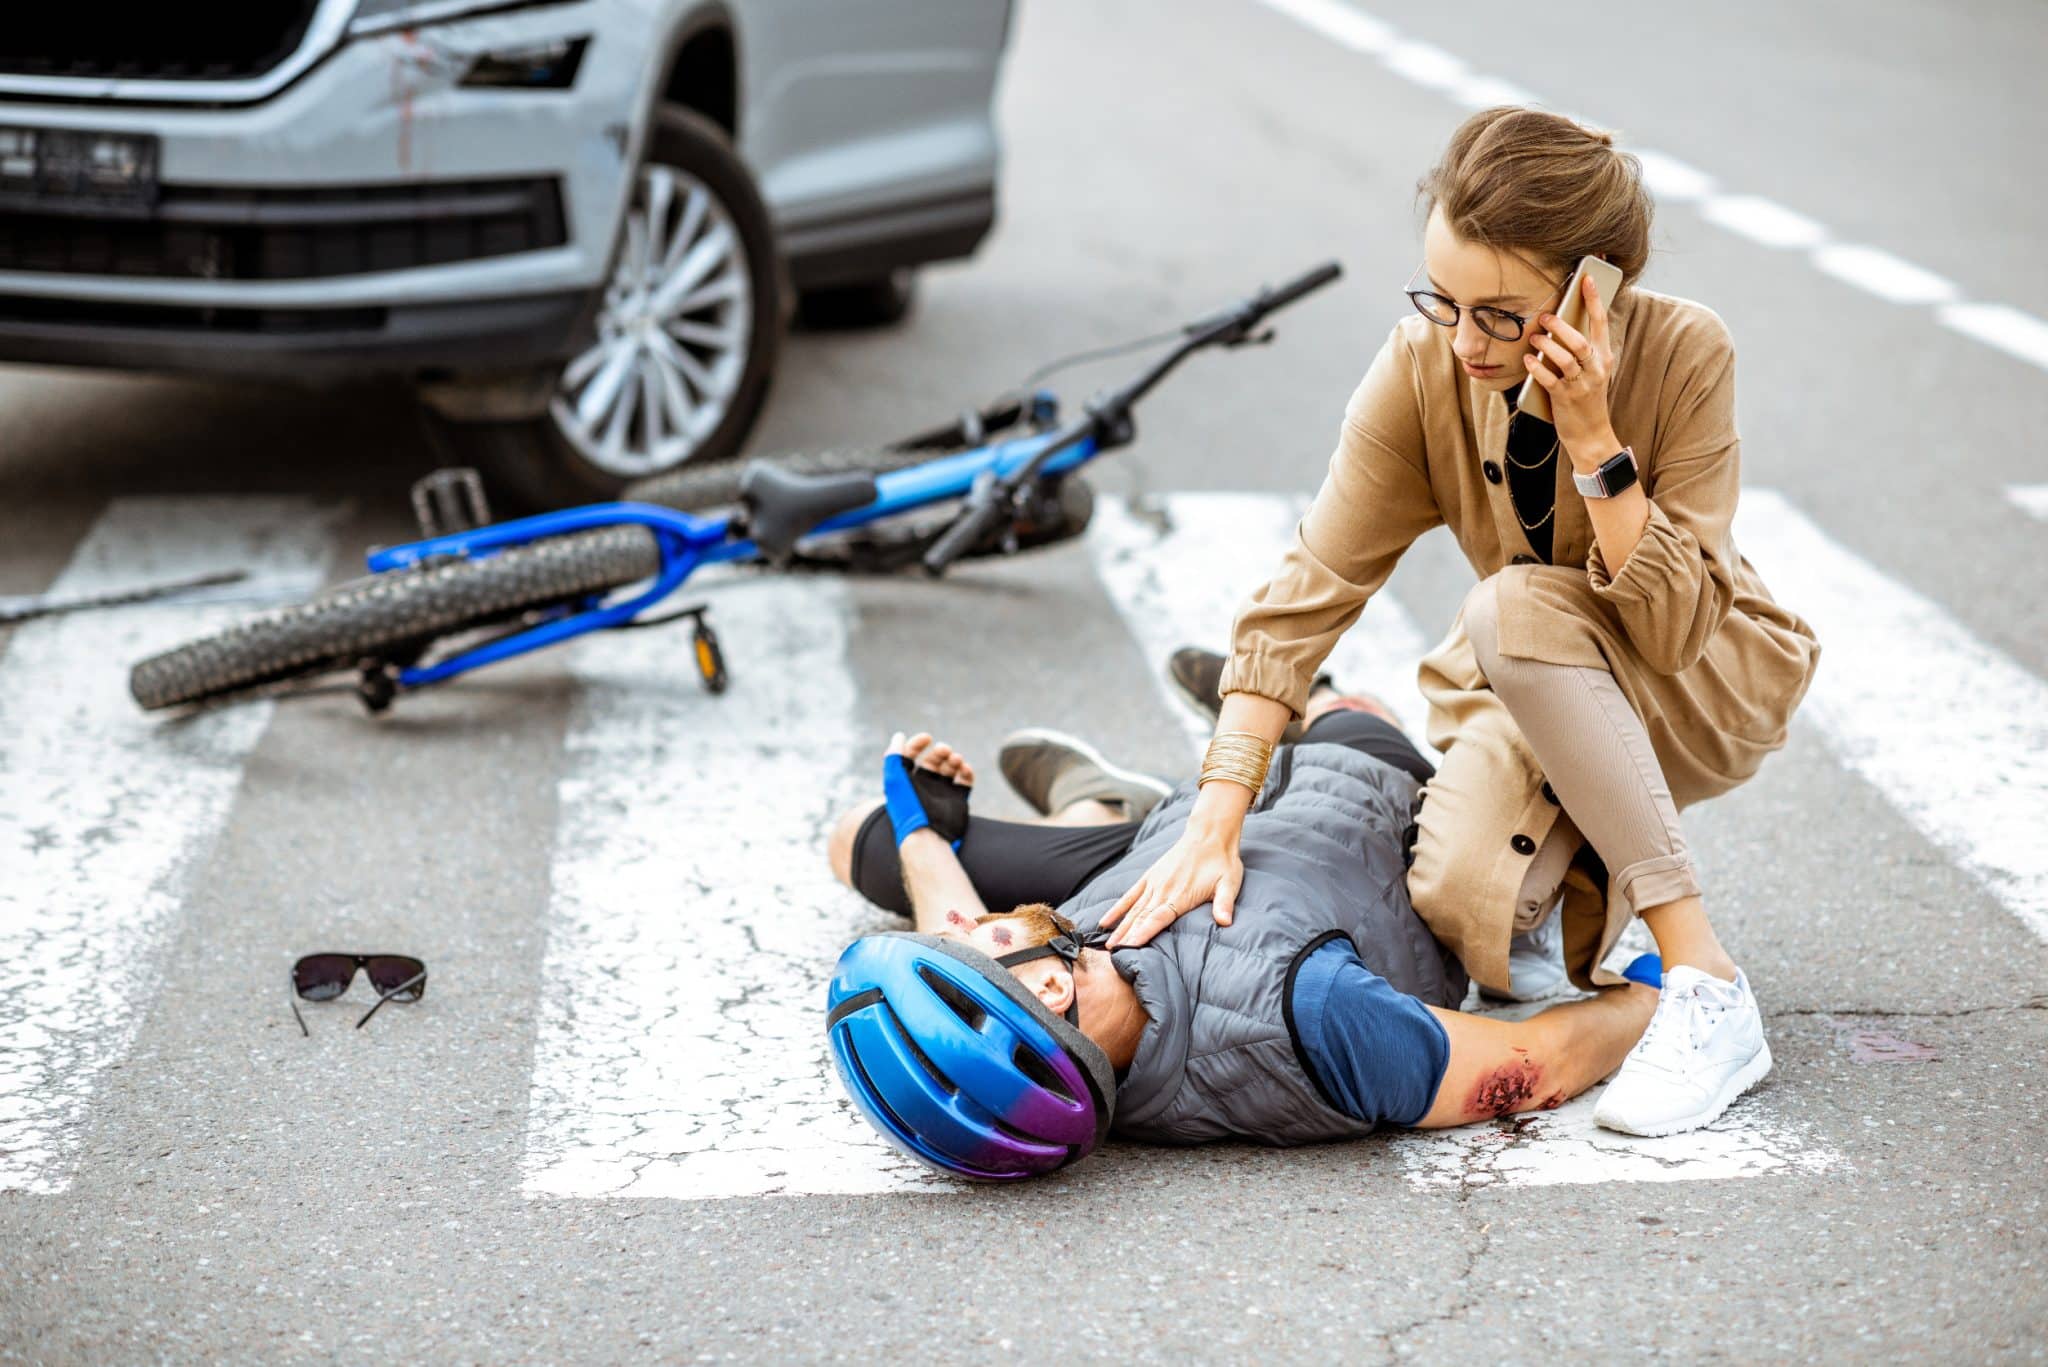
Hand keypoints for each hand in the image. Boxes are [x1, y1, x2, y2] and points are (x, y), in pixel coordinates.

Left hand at [883, 731, 974, 844]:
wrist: (927, 836)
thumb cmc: (908, 808)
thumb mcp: (894, 779)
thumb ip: (893, 756)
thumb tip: (899, 736)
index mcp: (905, 782)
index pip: (910, 756)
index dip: (917, 743)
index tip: (927, 738)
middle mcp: (923, 787)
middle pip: (933, 760)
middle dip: (940, 751)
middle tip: (945, 750)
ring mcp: (941, 794)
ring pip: (950, 768)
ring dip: (954, 759)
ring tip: (956, 760)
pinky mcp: (957, 801)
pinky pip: (964, 781)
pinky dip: (967, 772)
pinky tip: (965, 769)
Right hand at [1098, 824, 1245, 948]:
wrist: (1209, 834)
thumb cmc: (1222, 862)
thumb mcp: (1229, 883)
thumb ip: (1224, 904)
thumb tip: (1226, 922)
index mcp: (1181, 895)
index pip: (1158, 918)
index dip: (1143, 933)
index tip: (1130, 947)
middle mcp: (1163, 890)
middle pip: (1141, 917)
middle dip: (1127, 937)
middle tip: (1112, 954)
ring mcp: (1154, 883)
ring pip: (1133, 909)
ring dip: (1120, 927)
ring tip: (1108, 945)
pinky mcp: (1150, 876)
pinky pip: (1130, 895)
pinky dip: (1117, 908)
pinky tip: (1105, 921)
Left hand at [1523, 272, 1617, 465]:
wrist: (1591, 434)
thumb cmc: (1586, 398)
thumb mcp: (1592, 372)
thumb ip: (1581, 351)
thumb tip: (1560, 325)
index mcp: (1604, 358)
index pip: (1600, 323)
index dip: (1594, 300)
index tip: (1586, 279)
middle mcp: (1596, 369)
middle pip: (1581, 340)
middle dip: (1561, 326)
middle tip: (1545, 316)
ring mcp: (1581, 385)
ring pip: (1566, 358)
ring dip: (1547, 345)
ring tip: (1534, 337)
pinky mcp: (1565, 399)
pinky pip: (1550, 379)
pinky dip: (1537, 368)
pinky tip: (1528, 360)